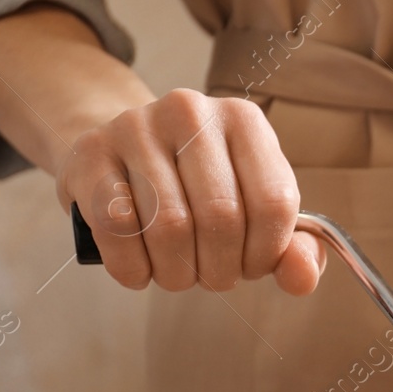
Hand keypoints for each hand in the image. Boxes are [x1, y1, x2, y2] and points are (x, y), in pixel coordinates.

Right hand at [56, 88, 321, 293]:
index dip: (266, 253)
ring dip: (177, 273)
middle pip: (221, 217)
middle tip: (212, 276)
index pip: (274, 202)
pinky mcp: (90, 152)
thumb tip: (302, 279)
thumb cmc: (200, 190)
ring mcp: (135, 127)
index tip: (252, 266)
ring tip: (178, 274)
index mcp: (244, 121)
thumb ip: (292, 248)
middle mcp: (191, 112)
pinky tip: (140, 269)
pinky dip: (132, 266)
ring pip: (169, 226)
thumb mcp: (254, 211)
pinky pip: (117, 226)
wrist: (120, 154)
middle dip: (220, 269)